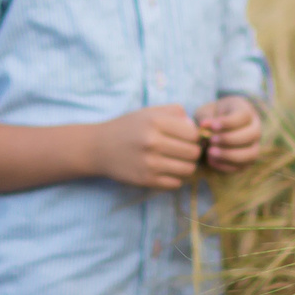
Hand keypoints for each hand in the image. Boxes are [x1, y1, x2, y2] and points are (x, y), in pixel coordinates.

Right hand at [92, 104, 207, 189]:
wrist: (99, 148)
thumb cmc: (127, 127)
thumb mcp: (148, 112)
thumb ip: (174, 112)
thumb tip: (195, 126)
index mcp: (156, 122)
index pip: (193, 134)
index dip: (194, 136)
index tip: (187, 138)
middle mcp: (153, 142)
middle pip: (193, 153)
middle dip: (193, 152)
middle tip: (184, 151)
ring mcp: (149, 163)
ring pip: (188, 169)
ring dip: (186, 166)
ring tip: (178, 161)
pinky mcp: (146, 180)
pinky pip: (176, 183)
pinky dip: (175, 178)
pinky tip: (167, 170)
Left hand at [197, 95, 262, 171]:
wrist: (215, 128)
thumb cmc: (210, 117)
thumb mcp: (205, 112)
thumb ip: (205, 118)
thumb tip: (204, 125)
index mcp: (245, 110)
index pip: (244, 116)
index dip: (229, 122)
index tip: (213, 126)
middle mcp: (254, 127)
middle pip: (253, 134)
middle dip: (230, 139)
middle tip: (211, 140)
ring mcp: (254, 145)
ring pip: (251, 153)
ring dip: (230, 155)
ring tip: (210, 152)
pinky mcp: (248, 160)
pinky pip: (243, 166)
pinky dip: (227, 166)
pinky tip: (211, 161)